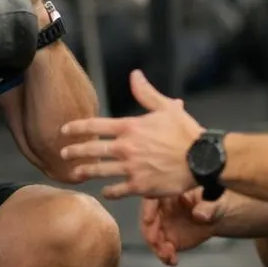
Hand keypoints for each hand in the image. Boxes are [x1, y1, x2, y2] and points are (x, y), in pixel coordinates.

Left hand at [58, 69, 203, 198]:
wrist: (203, 159)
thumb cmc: (186, 132)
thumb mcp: (166, 108)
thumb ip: (146, 93)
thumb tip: (134, 74)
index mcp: (129, 127)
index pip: (94, 126)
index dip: (76, 128)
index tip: (65, 131)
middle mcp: (125, 148)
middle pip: (91, 150)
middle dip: (74, 151)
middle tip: (64, 154)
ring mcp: (131, 168)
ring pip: (99, 171)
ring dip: (85, 171)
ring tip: (76, 173)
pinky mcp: (140, 186)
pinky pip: (117, 190)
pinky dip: (109, 192)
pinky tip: (105, 192)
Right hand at [141, 188, 222, 265]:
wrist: (217, 217)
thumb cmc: (215, 202)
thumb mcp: (215, 202)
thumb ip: (208, 207)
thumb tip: (199, 215)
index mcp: (169, 193)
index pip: (152, 198)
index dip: (148, 209)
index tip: (148, 220)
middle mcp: (161, 209)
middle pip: (148, 220)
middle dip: (149, 233)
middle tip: (155, 242)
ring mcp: (163, 225)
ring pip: (152, 237)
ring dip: (157, 247)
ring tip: (168, 255)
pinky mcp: (168, 239)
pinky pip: (162, 249)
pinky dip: (165, 256)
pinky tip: (173, 261)